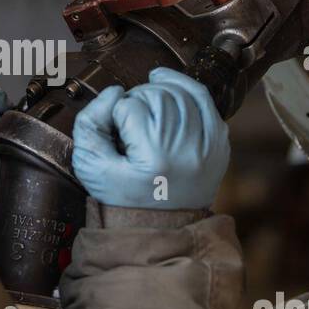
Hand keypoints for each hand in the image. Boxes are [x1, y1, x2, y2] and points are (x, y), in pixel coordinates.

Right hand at [71, 67, 229, 209]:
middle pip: (154, 95)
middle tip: (128, 121)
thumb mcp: (89, 166)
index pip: (128, 107)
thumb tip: (114, 92)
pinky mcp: (218, 143)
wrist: (160, 226)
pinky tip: (164, 82)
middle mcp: (185, 148)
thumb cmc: (122, 196)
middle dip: (135, 100)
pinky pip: (202, 97)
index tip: (115, 134)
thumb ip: (90, 123)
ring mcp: (207, 145)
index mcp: (155, 157)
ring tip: (143, 108)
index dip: (114, 115)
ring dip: (155, 93)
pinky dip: (182, 85)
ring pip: (177, 93)